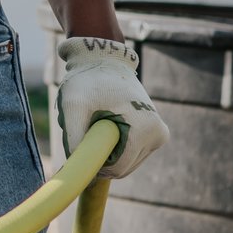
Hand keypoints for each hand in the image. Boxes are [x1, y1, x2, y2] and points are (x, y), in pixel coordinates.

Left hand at [57, 36, 167, 178]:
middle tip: (88, 130)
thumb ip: (74, 140)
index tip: (80, 147)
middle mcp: (158, 134)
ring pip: (126, 163)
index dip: (94, 165)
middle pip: (123, 168)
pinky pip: (131, 154)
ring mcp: (159, 135)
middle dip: (101, 155)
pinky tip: (108, 123)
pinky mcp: (156, 134)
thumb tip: (80, 171)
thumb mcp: (73, 108)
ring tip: (98, 122)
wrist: (105, 60)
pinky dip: (115, 146)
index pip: (117, 169)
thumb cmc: (87, 81)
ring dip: (108, 150)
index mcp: (145, 129)